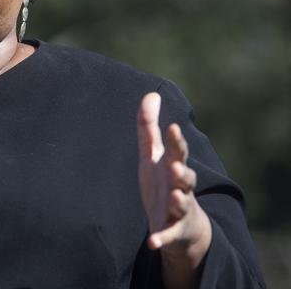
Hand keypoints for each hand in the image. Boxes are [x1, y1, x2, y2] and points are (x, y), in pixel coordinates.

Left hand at [137, 93, 210, 286]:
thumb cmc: (164, 182)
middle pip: (186, 177)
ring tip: (174, 196)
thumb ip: (149, 127)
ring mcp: (180, 209)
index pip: (178, 152)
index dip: (177, 141)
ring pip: (183, 204)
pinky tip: (152, 241)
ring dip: (179, 200)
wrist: (180, 225)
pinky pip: (167, 234)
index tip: (173, 127)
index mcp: (174, 167)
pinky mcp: (172, 230)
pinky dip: (161, 238)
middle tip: (175, 165)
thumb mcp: (153, 155)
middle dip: (182, 171)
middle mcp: (181, 187)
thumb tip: (151, 93)